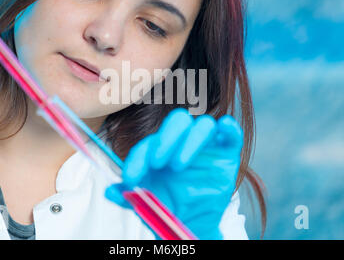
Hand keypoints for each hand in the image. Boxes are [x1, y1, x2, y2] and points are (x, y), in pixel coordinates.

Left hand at [104, 108, 243, 239]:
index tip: (130, 178)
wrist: (193, 223)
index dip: (138, 158)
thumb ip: (129, 196)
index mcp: (161, 149)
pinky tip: (225, 127)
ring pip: (203, 125)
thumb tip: (111, 191)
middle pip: (178, 121)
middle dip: (165, 139)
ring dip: (190, 141)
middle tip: (157, 162)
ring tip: (178, 165)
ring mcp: (207, 145)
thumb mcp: (147, 203)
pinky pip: (232, 134)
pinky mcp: (228, 153)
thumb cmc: (169, 207)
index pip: (149, 143)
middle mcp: (184, 141)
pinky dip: (229, 128)